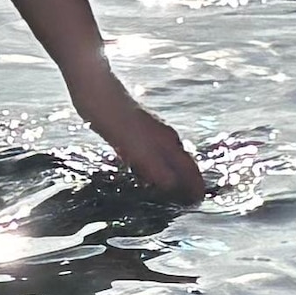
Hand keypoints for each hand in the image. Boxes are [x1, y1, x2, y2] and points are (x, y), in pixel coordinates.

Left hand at [70, 70, 202, 195]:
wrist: (96, 91)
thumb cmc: (115, 120)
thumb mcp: (136, 149)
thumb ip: (155, 168)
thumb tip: (173, 187)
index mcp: (168, 142)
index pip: (189, 167)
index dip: (195, 185)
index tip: (199, 203)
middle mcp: (163, 137)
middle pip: (181, 163)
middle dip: (186, 182)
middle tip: (187, 203)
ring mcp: (149, 133)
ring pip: (165, 159)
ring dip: (170, 176)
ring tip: (169, 194)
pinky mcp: (133, 132)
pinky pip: (148, 156)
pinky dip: (151, 169)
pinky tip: (141, 174)